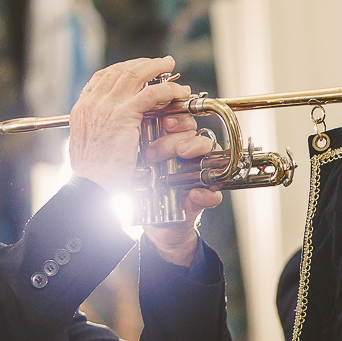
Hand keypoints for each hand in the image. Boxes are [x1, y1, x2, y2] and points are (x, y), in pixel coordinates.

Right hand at [68, 57, 190, 192]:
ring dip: (156, 69)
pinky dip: (167, 89)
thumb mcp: (90, 146)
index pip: (102, 77)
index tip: (140, 68)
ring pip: (134, 76)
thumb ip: (99, 129)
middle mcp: (92, 103)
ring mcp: (106, 107)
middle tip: (161, 63)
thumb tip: (109, 127)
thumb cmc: (93, 175)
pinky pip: (150, 94)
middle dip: (143, 64)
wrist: (91, 186)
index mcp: (82, 108)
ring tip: (171, 66)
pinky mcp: (123, 116)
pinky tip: (178, 91)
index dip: (124, 68)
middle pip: (119, 71)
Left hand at [140, 113, 222, 265]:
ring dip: (196, 151)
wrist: (153, 223)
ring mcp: (200, 175)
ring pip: (210, 154)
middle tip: (155, 150)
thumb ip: (134, 140)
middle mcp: (189, 156)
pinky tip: (193, 194)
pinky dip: (206, 194)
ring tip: (180, 157)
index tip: (163, 122)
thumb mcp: (134, 162)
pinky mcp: (205, 197)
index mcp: (173, 142)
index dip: (177, 117)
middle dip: (178, 137)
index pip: (182, 121)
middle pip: (196, 133)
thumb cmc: (143, 188)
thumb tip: (126, 118)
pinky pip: (215, 193)